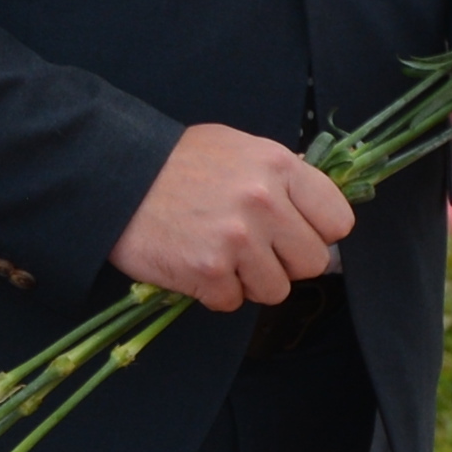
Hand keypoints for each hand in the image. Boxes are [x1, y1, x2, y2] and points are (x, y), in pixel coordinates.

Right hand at [108, 123, 351, 309]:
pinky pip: (233, 302)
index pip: (337, 220)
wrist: (114, 175)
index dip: (316, 232)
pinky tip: (195, 264)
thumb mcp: (237, 148)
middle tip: (252, 247)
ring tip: (220, 255)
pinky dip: (215, 291)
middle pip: (313, 262)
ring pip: (276, 290)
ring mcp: (237, 239)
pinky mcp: (208, 272)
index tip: (293, 232)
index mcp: (278, 166)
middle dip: (285, 261)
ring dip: (250, 281)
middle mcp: (264, 202)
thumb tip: (314, 209)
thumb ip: (279, 176)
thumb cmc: (176, 162)